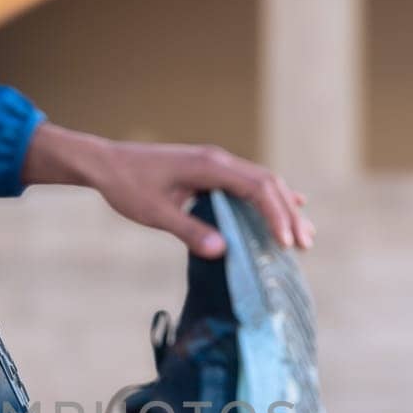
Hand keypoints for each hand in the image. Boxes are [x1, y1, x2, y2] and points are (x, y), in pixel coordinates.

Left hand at [20, 122, 313, 257]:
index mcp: (209, 167)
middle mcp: (218, 160)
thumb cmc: (127, 187)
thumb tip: (223, 251)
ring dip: (283, 207)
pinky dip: (269, 198)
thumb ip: (189, 231)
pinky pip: (248, 183)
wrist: (106, 163)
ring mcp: (216, 164)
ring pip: (262, 182)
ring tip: (303, 235)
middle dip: (288, 215)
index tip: (286, 243)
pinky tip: (289, 206)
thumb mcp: (155, 214)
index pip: (256, 189)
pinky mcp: (210, 171)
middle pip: (267, 184)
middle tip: (305, 245)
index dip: (275, 216)